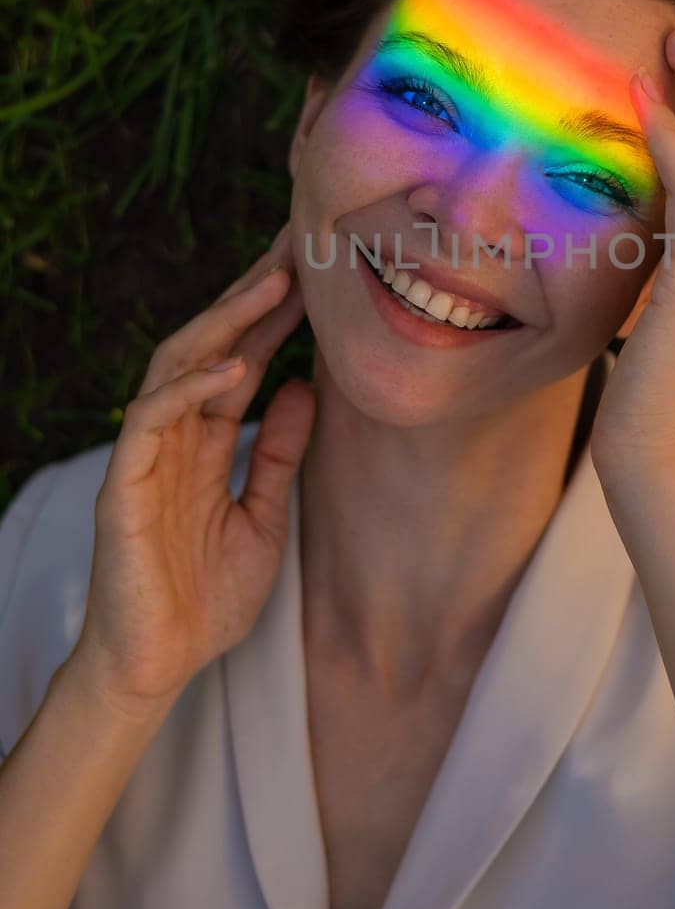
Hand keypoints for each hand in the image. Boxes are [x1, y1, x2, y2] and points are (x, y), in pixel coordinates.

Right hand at [72, 221, 315, 716]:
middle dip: (252, 291)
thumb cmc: (206, 598)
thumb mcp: (263, 516)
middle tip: (297, 242)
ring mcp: (144, 456)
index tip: (318, 270)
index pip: (240, 358)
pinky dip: (190, 389)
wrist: (159, 666)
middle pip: (210, 344)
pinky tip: (233, 368)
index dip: (275, 313)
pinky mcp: (122, 485)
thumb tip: (303, 387)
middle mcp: (173, 436)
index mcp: (203, 441)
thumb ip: (276, 454)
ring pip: (176, 365)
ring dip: (224, 321)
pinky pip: (150, 420)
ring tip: (273, 284)